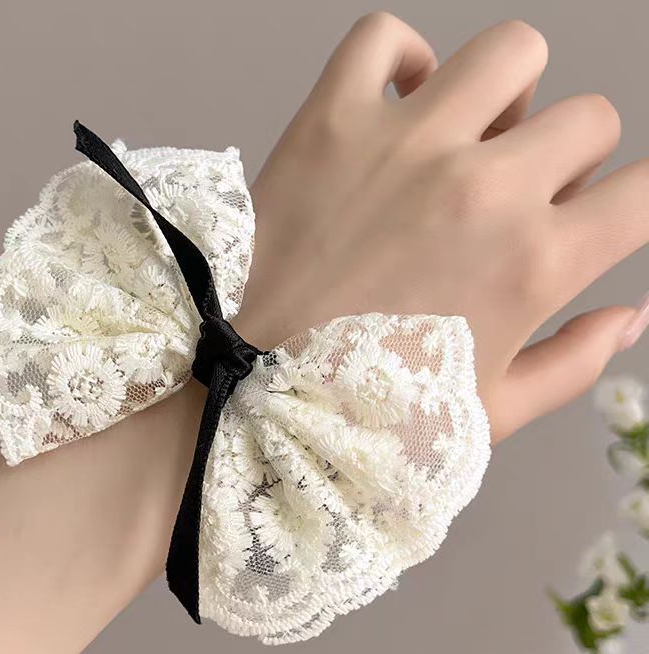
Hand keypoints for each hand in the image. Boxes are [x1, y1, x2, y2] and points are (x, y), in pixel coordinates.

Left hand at [233, 14, 648, 442]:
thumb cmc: (362, 413)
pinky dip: (401, 61)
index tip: (597, 217)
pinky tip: (396, 105)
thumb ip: (570, 366)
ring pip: (511, 53)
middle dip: (567, 159)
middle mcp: (483, 190)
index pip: (645, 194)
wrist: (245, 391)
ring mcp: (406, 144)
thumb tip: (630, 316)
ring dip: (505, 94)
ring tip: (467, 140)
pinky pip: (385, 38)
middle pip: (587, 118)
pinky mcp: (330, 121)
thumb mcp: (482, 415)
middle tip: (513, 199)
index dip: (632, 204)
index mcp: (532, 266)